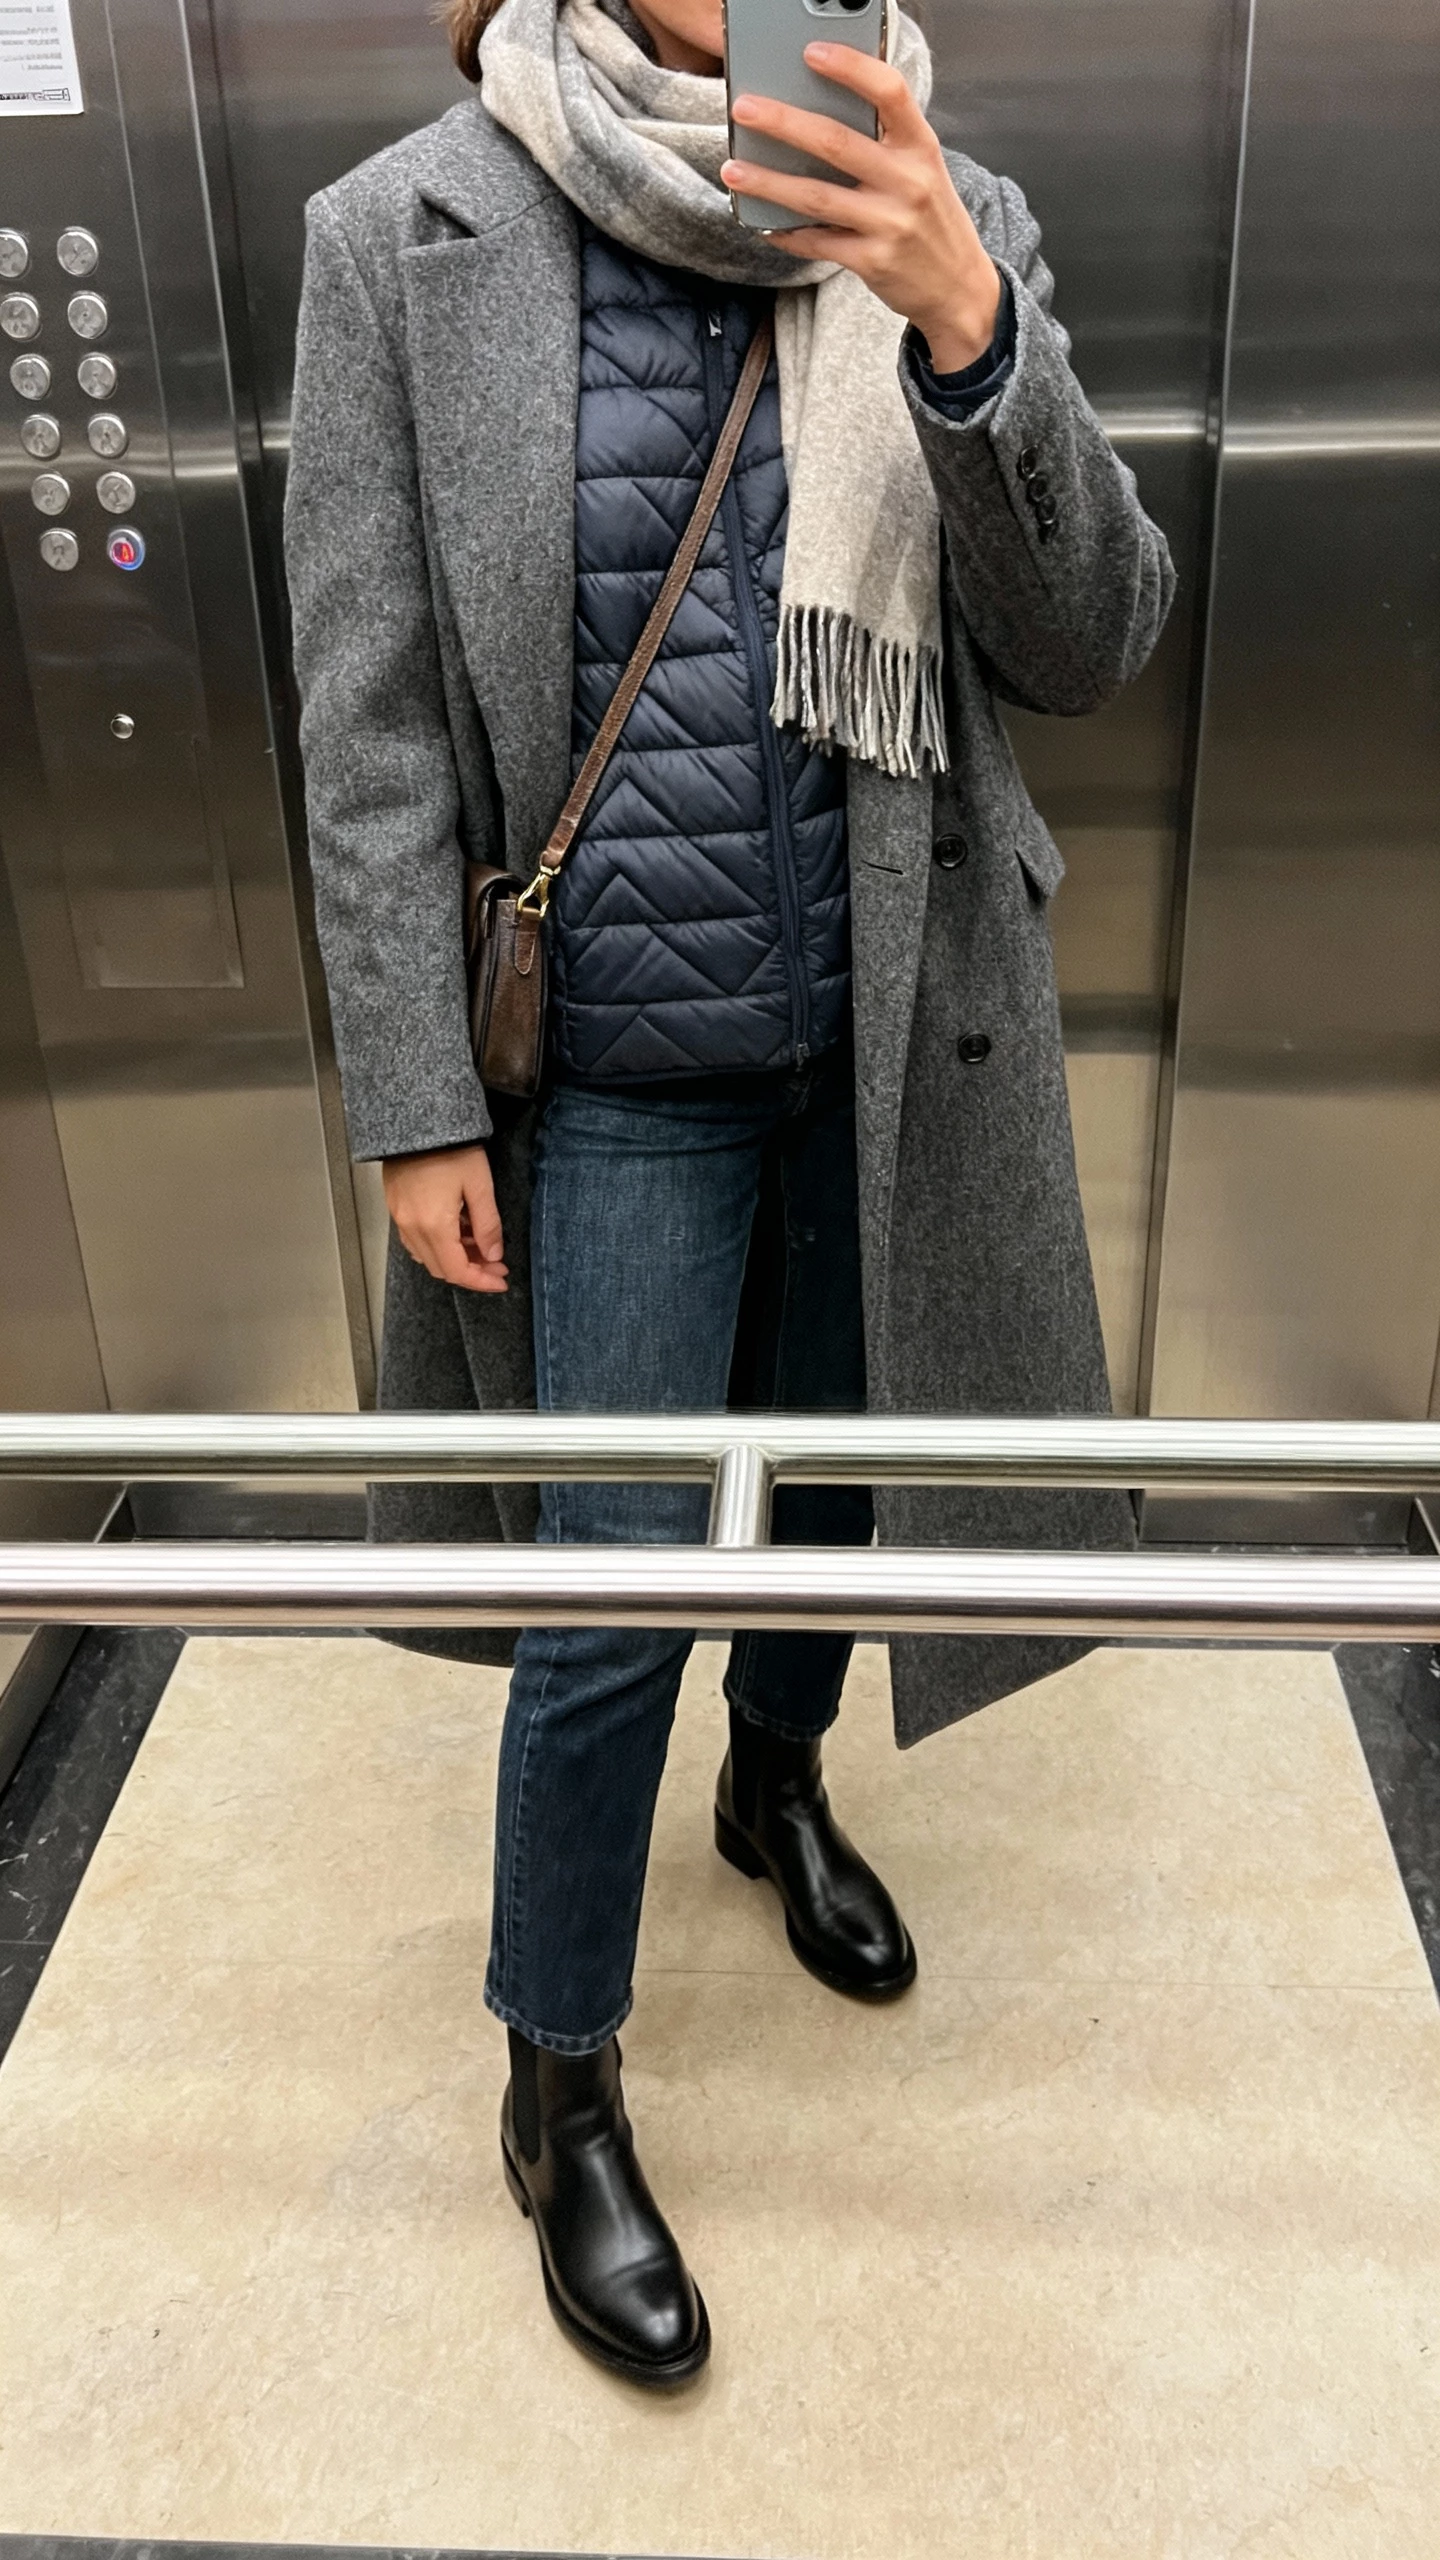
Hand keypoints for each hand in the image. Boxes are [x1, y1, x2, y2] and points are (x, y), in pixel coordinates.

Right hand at [382, 1144, 508, 1293]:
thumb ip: (488, 1225)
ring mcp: (400, 1218)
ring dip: (455, 1258)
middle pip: (441, 1268)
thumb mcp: (479, 1186)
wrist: (418, 1120)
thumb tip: (494, 1255)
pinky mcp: (396, 1207)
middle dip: (472, 1271)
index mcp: (434, 1226)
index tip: (502, 1280)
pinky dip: (438, 1244)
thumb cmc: (451, 1148)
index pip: (457, 1271)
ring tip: (480, 1243)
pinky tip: (457, 1230)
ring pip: (427, 1256)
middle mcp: (412, 1228)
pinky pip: (415, 1239)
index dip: (482, 1281)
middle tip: (496, 1262)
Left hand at [723, 46, 1001, 372]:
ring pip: (816, 196)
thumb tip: (820, 115)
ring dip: (768, 182)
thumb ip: (886, 142)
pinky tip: (763, 222)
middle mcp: (908, 182)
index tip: (812, 53)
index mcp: (921, 147)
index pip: (889, 92)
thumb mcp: (924, 170)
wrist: (960, 288)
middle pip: (836, 142)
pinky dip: (786, 232)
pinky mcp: (872, 262)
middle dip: (783, 123)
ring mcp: (890, 224)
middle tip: (745, 109)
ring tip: (734, 169)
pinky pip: (817, 241)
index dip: (850, 68)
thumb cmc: (932, 221)